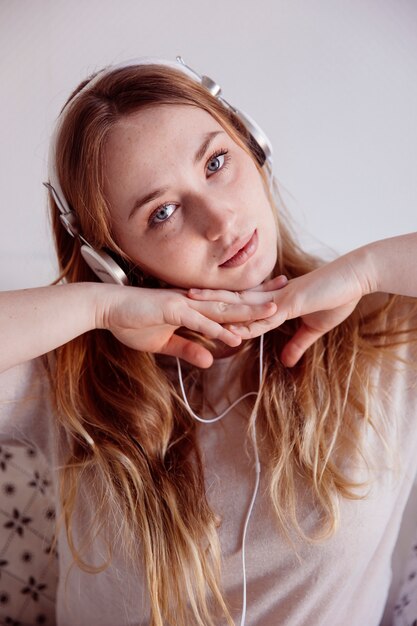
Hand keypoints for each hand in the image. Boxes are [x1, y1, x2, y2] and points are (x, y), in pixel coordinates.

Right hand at [95, 285, 276, 367]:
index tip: (271, 299)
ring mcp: (183, 303)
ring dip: (247, 312)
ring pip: (222, 309)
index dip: (250, 302)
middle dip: (260, 299)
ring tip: (273, 313)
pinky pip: (199, 321)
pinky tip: (236, 336)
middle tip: (287, 292)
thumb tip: (211, 360)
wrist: (107, 308)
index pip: (227, 304)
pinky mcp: (171, 309)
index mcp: (192, 306)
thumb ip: (188, 348)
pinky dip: (218, 329)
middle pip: (233, 301)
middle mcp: (192, 301)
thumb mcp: (164, 343)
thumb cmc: (131, 321)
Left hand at [188, 255, 367, 366]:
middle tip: (177, 297)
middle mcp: (269, 297)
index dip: (216, 303)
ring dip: (214, 306)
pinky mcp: (290, 303)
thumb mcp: (313, 328)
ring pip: (239, 304)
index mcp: (272, 300)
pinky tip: (229, 327)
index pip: (238, 303)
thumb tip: (286, 362)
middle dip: (203, 299)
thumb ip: (297, 343)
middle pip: (229, 298)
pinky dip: (246, 323)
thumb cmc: (336, 298)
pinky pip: (263, 316)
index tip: (194, 304)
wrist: (355, 279)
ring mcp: (277, 298)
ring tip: (189, 304)